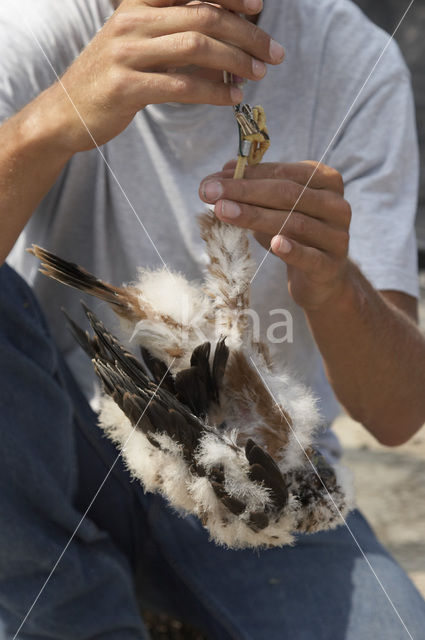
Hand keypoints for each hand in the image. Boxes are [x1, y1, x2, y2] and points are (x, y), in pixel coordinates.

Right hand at [49, 0, 283, 152]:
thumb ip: (173, 34)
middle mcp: (133, 20)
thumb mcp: (137, 43)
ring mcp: (127, 52)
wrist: (66, 112)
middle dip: (247, 34)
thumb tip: (225, 41)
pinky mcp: (127, 87)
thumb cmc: (111, 78)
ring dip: (236, 62)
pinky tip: (232, 98)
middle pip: (204, 16)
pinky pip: (182, 86)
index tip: (259, 5)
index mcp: (137, 2)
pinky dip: (214, 92)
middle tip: (273, 54)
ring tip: (258, 75)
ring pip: (197, 47)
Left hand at [199, 160, 351, 310]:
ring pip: (294, 222)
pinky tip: (275, 243)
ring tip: (224, 212)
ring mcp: (337, 235)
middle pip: (287, 194)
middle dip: (244, 191)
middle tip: (209, 193)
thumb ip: (253, 189)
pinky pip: (310, 256)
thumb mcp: (274, 209)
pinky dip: (292, 249)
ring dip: (255, 216)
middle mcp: (335, 204)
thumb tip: (225, 170)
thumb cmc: (295, 236)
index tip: (211, 180)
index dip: (246, 174)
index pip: (282, 172)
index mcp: (324, 180)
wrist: (321, 278)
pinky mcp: (331, 265)